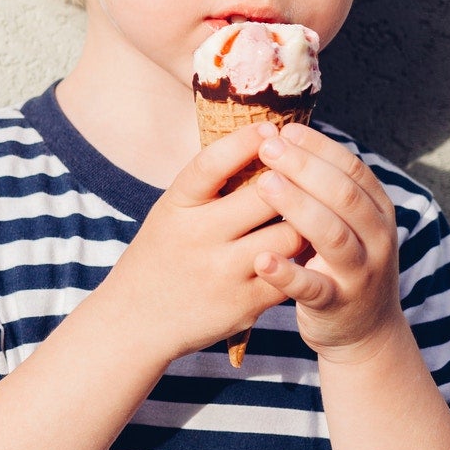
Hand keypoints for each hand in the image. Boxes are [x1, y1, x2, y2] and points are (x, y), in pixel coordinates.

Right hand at [99, 125, 306, 362]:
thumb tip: (266, 141)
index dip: (246, 141)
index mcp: (175, 207)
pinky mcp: (244, 304)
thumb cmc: (160, 257)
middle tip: (310, 172)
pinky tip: (305, 251)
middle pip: (265, 196)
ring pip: (289, 234)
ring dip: (306, 222)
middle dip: (293, 180)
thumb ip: (210, 188)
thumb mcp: (170, 214)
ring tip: (315, 214)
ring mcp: (222, 272)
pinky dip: (303, 260)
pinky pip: (292, 273)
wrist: (134, 322)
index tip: (272, 128)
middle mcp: (197, 237)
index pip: (212, 163)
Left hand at [249, 123, 406, 361]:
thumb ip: (325, 190)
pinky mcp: (337, 305)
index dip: (319, 147)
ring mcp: (360, 273)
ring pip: (334, 235)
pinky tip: (261, 258)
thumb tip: (284, 136)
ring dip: (298, 207)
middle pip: (344, 195)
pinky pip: (313, 288)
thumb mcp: (346, 223)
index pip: (352, 169)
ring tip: (263, 185)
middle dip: (305, 167)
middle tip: (268, 147)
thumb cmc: (341, 263)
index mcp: (377, 211)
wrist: (364, 332)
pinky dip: (288, 273)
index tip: (284, 129)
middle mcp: (377, 239)